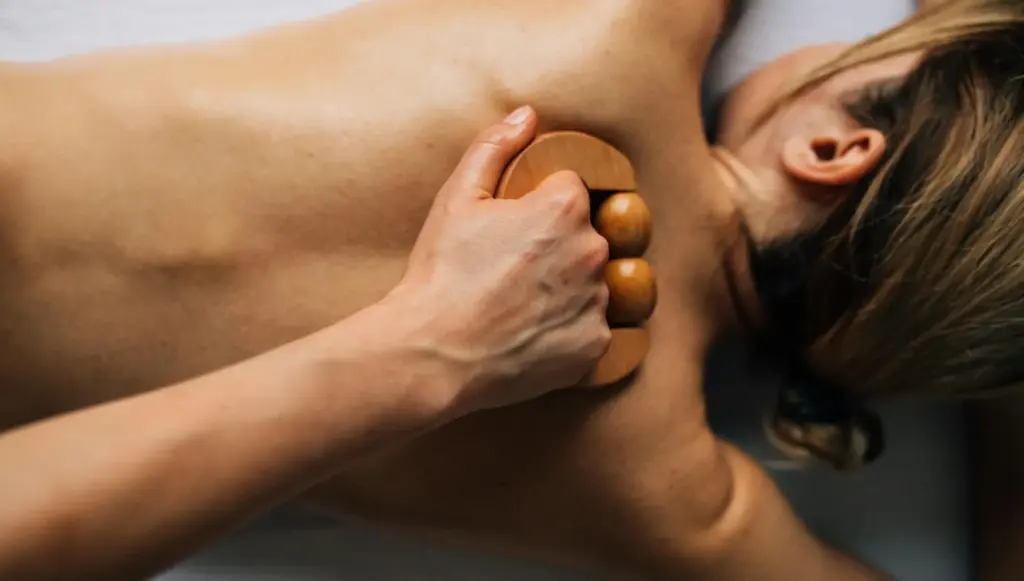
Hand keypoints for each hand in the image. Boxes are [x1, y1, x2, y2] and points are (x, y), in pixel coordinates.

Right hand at [391, 106, 610, 415]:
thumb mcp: (457, 199)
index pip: (571, 190)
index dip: (539, 207)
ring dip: (567, 289)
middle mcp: (593, 252)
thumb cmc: (441, 274)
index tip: (514, 230)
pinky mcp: (595, 345)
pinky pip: (592, 328)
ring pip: (592, 283)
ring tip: (520, 305)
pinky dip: (568, 330)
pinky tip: (531, 334)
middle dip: (558, 247)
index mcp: (565, 208)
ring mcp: (598, 302)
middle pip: (586, 236)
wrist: (434, 354)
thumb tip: (528, 115)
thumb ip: (495, 147)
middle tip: (512, 270)